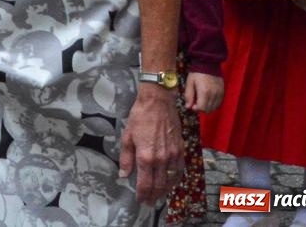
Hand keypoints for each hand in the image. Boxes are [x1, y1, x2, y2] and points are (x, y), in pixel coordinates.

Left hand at [119, 84, 183, 203]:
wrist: (158, 102)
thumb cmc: (140, 117)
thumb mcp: (127, 137)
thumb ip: (126, 158)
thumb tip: (124, 175)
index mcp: (146, 157)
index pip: (146, 183)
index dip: (143, 194)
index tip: (140, 200)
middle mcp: (161, 159)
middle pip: (159, 185)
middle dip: (154, 196)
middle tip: (149, 202)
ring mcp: (173, 155)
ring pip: (171, 180)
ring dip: (165, 190)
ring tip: (159, 195)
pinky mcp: (181, 149)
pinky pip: (180, 170)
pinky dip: (175, 179)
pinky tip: (170, 181)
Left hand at [184, 71, 223, 113]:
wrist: (208, 64)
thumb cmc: (196, 73)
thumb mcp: (189, 83)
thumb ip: (188, 95)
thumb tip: (188, 107)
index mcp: (204, 92)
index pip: (202, 108)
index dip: (196, 108)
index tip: (192, 104)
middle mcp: (213, 94)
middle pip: (208, 109)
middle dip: (201, 108)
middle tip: (196, 102)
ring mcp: (219, 94)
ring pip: (214, 108)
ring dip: (207, 107)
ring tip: (202, 100)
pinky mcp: (222, 92)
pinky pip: (219, 103)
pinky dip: (213, 104)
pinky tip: (208, 99)